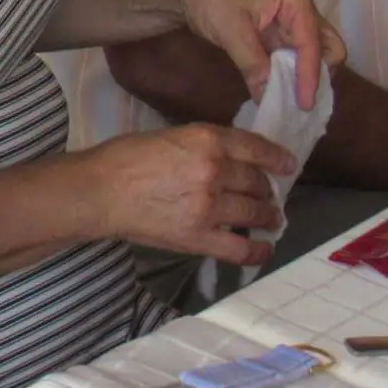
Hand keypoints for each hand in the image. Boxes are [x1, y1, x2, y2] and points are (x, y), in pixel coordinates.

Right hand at [66, 125, 297, 265]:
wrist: (99, 191)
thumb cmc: (125, 158)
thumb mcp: (171, 136)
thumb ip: (204, 145)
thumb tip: (231, 159)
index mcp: (207, 139)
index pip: (257, 147)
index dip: (277, 158)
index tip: (288, 165)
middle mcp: (215, 170)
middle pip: (257, 181)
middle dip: (266, 188)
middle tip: (267, 194)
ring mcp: (210, 206)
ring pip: (255, 212)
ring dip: (268, 216)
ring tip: (271, 219)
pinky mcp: (199, 237)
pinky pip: (241, 248)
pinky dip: (259, 251)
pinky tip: (265, 248)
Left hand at [171, 0, 344, 110]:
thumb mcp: (230, 30)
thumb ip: (252, 63)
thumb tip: (267, 97)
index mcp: (296, 0)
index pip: (312, 42)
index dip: (310, 75)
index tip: (304, 104)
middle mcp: (302, 10)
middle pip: (328, 47)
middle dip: (320, 75)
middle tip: (303, 102)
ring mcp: (292, 23)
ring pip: (313, 55)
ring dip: (305, 79)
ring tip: (293, 104)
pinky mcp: (280, 36)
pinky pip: (294, 59)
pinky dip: (291, 77)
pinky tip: (281, 94)